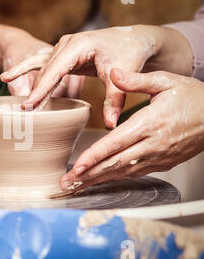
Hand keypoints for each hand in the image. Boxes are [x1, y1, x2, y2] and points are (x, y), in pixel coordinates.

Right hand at [0, 25, 192, 126]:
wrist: (134, 37)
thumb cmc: (129, 51)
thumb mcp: (122, 74)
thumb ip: (114, 99)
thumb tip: (111, 125)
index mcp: (78, 44)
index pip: (55, 70)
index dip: (42, 89)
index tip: (30, 105)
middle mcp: (66, 43)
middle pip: (45, 70)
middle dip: (35, 92)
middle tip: (25, 113)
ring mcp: (62, 47)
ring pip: (43, 70)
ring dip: (33, 88)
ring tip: (23, 107)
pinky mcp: (63, 54)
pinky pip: (41, 65)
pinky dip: (24, 70)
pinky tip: (7, 77)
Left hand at [60, 68, 203, 191]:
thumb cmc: (194, 97)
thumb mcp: (166, 81)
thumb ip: (137, 79)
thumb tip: (114, 72)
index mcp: (150, 123)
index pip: (116, 143)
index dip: (94, 157)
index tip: (77, 166)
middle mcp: (153, 144)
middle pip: (115, 163)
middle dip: (88, 175)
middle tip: (66, 183)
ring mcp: (158, 157)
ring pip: (123, 172)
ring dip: (98, 180)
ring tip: (77, 186)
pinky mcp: (163, 163)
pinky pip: (134, 173)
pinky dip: (115, 178)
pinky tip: (100, 180)